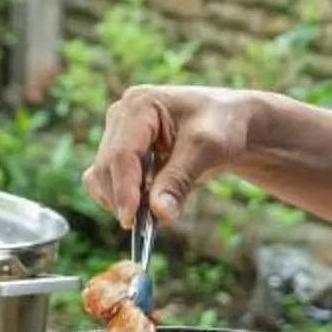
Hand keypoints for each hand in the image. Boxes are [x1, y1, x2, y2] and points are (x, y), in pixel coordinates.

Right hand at [82, 86, 254, 228]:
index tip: (131, 220)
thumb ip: (180, 181)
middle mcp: (122, 115)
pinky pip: (108, 181)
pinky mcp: (121, 151)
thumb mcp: (207, 150)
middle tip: (144, 227)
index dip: (124, 188)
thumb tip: (159, 214)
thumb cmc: (222, 126)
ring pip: (101, 176)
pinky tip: (144, 206)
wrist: (230, 124)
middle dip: (122, 198)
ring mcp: (119, 133)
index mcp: (140, 103)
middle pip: (107, 166)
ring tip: (149, 216)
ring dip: (120, 200)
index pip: (122, 152)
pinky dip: (122, 197)